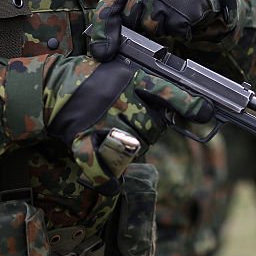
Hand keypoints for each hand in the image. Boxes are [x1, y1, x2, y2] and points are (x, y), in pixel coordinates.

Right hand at [47, 60, 212, 192]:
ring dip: (132, 150)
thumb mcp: (123, 69)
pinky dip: (107, 180)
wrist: (49, 86)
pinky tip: (113, 187)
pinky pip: (100, 166)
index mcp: (131, 77)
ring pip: (134, 148)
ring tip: (118, 137)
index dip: (189, 104)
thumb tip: (183, 106)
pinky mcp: (81, 138)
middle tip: (135, 121)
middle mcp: (120, 98)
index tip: (205, 113)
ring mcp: (101, 119)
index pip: (168, 91)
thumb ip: (149, 85)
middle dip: (151, 130)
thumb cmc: (92, 78)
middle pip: (154, 128)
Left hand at [88, 0, 237, 61]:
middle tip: (152, 13)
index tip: (101, 52)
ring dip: (159, 29)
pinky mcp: (186, 9)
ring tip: (168, 12)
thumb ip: (116, 14)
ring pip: (152, 30)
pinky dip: (177, 30)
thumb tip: (101, 50)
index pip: (109, 5)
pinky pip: (173, 32)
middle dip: (138, 25)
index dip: (103, 31)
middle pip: (131, 21)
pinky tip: (181, 17)